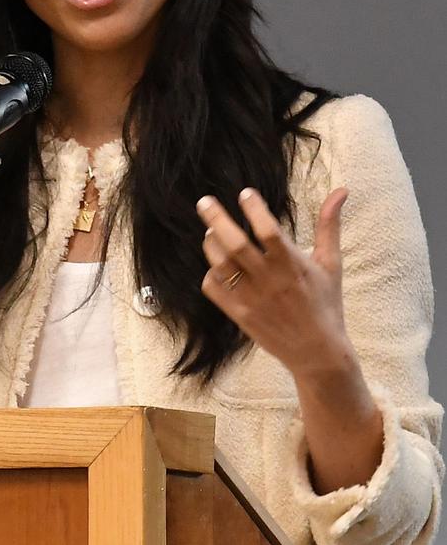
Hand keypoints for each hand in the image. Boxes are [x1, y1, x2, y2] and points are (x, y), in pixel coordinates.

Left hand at [197, 186, 355, 379]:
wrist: (317, 353)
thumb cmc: (325, 304)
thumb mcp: (331, 264)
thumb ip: (329, 225)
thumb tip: (341, 190)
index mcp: (292, 266)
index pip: (268, 231)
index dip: (254, 209)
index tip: (245, 193)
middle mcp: (269, 281)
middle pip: (236, 244)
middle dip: (216, 219)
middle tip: (204, 201)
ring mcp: (251, 299)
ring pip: (220, 264)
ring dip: (211, 243)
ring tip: (211, 231)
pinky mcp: (239, 315)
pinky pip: (214, 288)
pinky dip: (210, 272)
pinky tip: (216, 265)